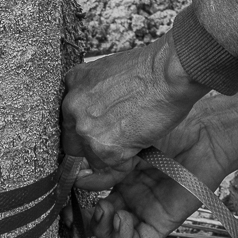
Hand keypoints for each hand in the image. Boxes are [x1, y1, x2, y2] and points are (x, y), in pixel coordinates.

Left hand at [62, 38, 210, 185]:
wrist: (169, 73)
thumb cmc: (150, 68)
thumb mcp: (109, 69)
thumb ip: (95, 91)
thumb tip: (97, 112)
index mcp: (72, 83)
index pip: (68, 119)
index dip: (84, 129)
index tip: (95, 134)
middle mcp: (72, 108)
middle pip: (73, 143)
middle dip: (92, 146)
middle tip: (115, 140)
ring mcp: (87, 130)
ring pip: (92, 158)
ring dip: (111, 155)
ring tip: (133, 139)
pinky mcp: (106, 149)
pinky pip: (111, 169)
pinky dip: (125, 164)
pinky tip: (137, 148)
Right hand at [83, 93, 237, 237]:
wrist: (204, 133)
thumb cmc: (171, 127)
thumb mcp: (130, 143)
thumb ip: (106, 163)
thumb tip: (78, 179)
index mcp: (120, 173)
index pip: (91, 193)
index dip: (76, 196)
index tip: (64, 189)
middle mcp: (130, 194)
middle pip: (100, 217)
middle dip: (86, 216)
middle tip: (78, 207)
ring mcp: (144, 209)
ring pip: (113, 234)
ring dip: (101, 228)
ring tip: (101, 210)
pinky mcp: (160, 223)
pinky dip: (120, 237)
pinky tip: (118, 218)